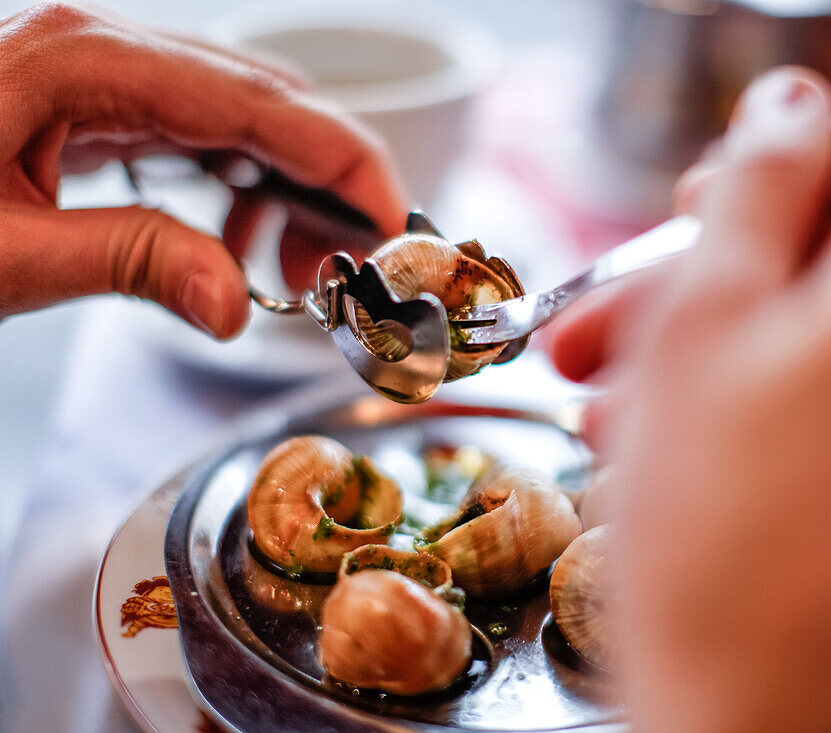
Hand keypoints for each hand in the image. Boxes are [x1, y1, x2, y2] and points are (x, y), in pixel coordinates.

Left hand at [0, 2, 408, 336]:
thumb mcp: (2, 255)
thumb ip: (132, 261)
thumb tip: (237, 304)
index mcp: (87, 63)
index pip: (258, 100)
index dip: (345, 159)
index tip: (397, 222)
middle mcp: (108, 52)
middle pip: (267, 100)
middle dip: (331, 181)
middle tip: (367, 262)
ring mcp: (106, 75)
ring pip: (244, 120)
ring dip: (291, 192)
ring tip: (306, 269)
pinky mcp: (100, 108)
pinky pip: (202, 139)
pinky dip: (242, 192)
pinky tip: (245, 243)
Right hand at [551, 67, 830, 730]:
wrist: (778, 732)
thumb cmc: (726, 534)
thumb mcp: (706, 317)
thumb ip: (756, 184)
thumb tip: (790, 105)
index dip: (777, 169)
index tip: (695, 215)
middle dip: (721, 278)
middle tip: (615, 327)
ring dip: (728, 355)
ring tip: (621, 415)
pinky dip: (783, 408)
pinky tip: (684, 453)